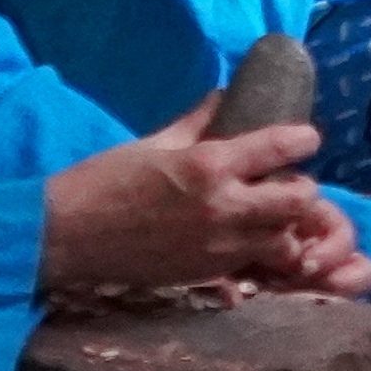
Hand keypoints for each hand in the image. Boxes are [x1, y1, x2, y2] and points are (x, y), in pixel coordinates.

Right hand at [42, 100, 367, 294]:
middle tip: (282, 183)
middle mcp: (224, 207)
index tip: (306, 138)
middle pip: (299, 200)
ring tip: (266, 216)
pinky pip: (254, 263)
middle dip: (299, 189)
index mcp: (210, 165)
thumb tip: (224, 96)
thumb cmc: (103, 182)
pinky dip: (259, 250)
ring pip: (283, 238)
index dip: (303, 140)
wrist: (65, 238)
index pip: (281, 147)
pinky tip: (243, 239)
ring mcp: (219, 246)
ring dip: (283, 225)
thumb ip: (197, 122)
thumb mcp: (153, 143)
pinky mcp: (208, 274)